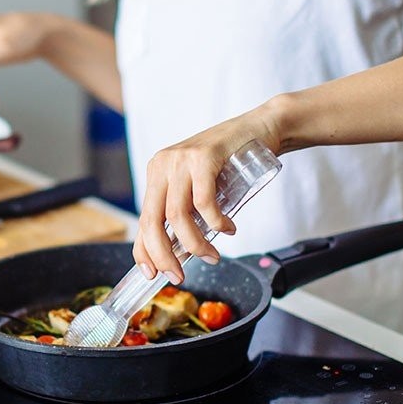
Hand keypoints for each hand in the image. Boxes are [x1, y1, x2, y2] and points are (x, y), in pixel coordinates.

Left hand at [133, 116, 281, 282]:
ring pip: (177, 216)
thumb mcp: (199, 186)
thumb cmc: (231, 161)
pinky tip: (228, 229)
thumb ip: (187, 210)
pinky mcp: (203, 157)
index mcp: (156, 173)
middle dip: (164, 255)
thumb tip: (179, 251)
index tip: (152, 274)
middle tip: (178, 276)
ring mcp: (181, 159)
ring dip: (195, 244)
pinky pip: (203, 202)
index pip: (142, 219)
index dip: (143, 251)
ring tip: (212, 256)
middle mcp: (163, 165)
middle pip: (152, 221)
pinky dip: (215, 223)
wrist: (260, 127)